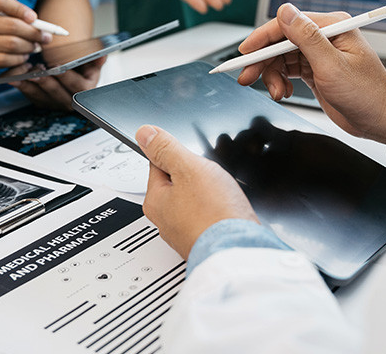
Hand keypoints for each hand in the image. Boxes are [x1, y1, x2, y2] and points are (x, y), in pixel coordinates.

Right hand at [0, 0, 50, 78]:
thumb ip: (0, 13)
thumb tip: (34, 21)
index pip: (1, 0)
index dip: (21, 8)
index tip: (34, 17)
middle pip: (12, 25)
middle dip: (34, 32)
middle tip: (44, 37)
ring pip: (12, 44)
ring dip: (29, 47)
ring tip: (33, 47)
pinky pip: (6, 60)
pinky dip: (19, 59)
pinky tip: (22, 57)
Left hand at [12, 56, 105, 109]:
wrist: (72, 72)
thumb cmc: (81, 67)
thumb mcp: (92, 62)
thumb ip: (96, 58)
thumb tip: (102, 55)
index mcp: (85, 91)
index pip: (77, 87)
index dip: (67, 77)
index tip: (59, 67)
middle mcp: (71, 101)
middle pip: (58, 94)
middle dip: (47, 82)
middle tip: (38, 71)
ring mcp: (55, 103)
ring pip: (42, 96)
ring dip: (31, 84)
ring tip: (24, 72)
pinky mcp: (42, 103)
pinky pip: (31, 96)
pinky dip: (22, 86)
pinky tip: (15, 77)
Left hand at [137, 125, 257, 259]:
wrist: (241, 253)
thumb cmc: (215, 216)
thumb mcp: (188, 168)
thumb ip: (165, 148)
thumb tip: (144, 133)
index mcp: (154, 201)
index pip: (158, 163)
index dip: (178, 155)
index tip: (191, 159)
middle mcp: (165, 220)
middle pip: (178, 181)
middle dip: (196, 175)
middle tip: (210, 180)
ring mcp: (185, 232)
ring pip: (195, 199)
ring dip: (209, 193)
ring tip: (221, 197)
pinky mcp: (204, 240)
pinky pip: (208, 215)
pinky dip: (218, 210)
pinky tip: (227, 211)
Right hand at [237, 3, 385, 143]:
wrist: (379, 120)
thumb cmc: (367, 94)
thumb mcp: (332, 65)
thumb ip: (306, 37)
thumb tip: (285, 12)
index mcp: (331, 27)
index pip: (286, 25)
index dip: (261, 39)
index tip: (245, 52)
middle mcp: (322, 37)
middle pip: (278, 43)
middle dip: (262, 62)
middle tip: (247, 77)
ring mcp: (317, 53)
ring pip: (279, 58)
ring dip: (272, 76)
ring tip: (277, 92)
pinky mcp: (313, 69)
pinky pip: (285, 70)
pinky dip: (280, 82)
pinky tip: (285, 92)